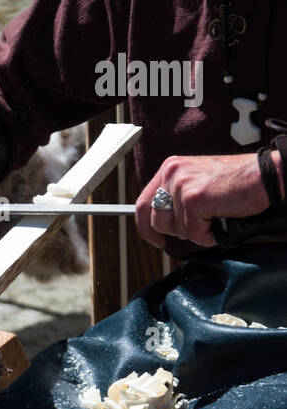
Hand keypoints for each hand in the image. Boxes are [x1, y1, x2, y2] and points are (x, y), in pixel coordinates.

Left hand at [137, 153, 277, 248]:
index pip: (143, 204)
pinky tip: (221, 220)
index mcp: (170, 168)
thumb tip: (160, 225)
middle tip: (201, 223)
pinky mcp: (194, 198)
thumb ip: (176, 198)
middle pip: (157, 221)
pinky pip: (193, 233)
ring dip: (196, 232)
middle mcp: (172, 172)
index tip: (157, 240)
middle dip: (178, 231)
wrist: (265, 177)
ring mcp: (181, 184)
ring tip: (214, 217)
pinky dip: (208, 235)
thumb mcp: (197, 184)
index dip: (146, 228)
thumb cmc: (236, 184)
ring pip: (175, 230)